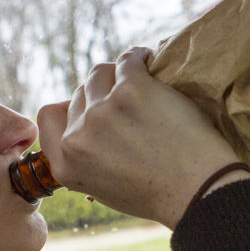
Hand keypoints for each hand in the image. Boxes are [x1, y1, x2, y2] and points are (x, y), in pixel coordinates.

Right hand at [36, 47, 247, 228]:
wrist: (200, 191)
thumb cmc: (160, 192)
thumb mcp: (105, 187)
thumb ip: (85, 156)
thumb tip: (82, 117)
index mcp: (65, 164)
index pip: (49, 114)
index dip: (71, 106)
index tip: (92, 105)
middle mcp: (77, 137)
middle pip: (80, 93)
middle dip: (102, 94)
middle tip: (131, 102)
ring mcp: (102, 111)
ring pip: (101, 73)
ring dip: (119, 74)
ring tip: (142, 81)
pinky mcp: (131, 89)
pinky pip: (128, 60)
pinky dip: (139, 57)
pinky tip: (150, 62)